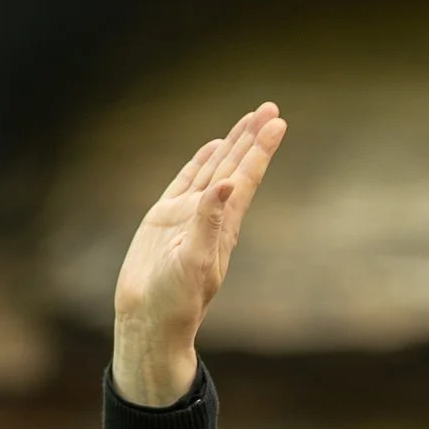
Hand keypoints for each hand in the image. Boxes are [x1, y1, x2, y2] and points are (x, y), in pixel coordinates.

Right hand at [111, 102, 287, 407]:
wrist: (149, 320)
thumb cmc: (175, 299)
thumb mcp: (195, 262)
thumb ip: (209, 222)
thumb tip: (228, 185)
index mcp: (223, 224)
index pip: (246, 178)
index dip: (261, 150)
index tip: (278, 123)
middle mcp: (211, 216)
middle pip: (236, 166)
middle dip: (252, 137)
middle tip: (270, 108)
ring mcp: (188, 215)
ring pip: (214, 169)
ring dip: (231, 145)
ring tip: (248, 119)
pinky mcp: (165, 219)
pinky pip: (187, 181)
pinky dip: (200, 162)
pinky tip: (212, 148)